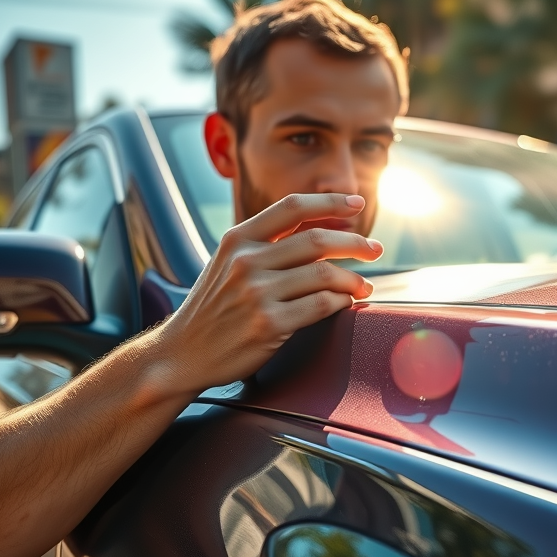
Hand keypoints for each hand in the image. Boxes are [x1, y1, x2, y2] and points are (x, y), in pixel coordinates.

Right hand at [149, 193, 381, 395]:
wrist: (181, 355)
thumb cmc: (213, 309)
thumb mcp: (227, 264)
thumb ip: (265, 245)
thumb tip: (320, 228)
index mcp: (238, 239)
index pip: (292, 207)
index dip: (330, 201)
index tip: (357, 202)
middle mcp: (246, 261)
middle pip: (317, 239)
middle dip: (355, 242)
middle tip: (375, 249)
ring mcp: (257, 293)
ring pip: (324, 274)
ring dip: (353, 279)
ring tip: (364, 286)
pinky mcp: (269, 324)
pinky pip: (321, 305)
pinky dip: (341, 302)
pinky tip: (346, 303)